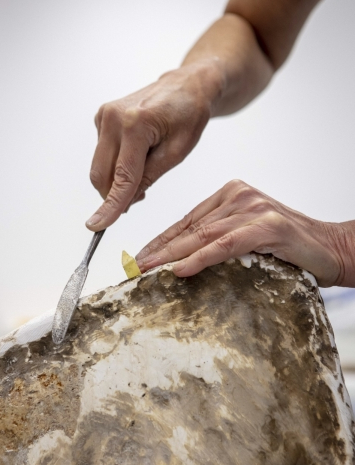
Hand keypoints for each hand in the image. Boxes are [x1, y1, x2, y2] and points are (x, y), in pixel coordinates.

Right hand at [86, 59, 222, 229]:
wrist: (185, 86)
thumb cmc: (188, 115)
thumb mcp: (177, 152)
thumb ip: (149, 177)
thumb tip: (125, 201)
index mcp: (135, 124)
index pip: (121, 177)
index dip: (111, 205)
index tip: (97, 226)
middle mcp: (112, 117)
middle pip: (102, 175)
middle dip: (115, 195)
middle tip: (140, 197)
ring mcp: (103, 116)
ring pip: (100, 167)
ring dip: (117, 180)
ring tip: (146, 168)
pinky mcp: (101, 118)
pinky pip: (103, 155)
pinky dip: (116, 165)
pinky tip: (137, 155)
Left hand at [136, 179, 354, 286]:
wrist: (331, 247)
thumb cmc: (288, 246)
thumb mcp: (247, 237)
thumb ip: (218, 238)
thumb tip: (181, 259)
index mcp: (231, 194)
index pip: (187, 220)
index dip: (161, 240)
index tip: (139, 257)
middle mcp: (239, 195)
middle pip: (190, 227)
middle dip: (159, 250)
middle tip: (135, 267)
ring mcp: (253, 208)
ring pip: (203, 235)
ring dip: (172, 255)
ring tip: (147, 270)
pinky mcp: (267, 225)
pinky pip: (225, 244)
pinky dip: (200, 258)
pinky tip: (179, 269)